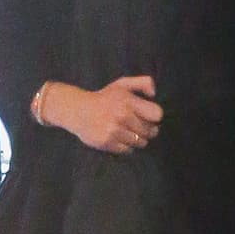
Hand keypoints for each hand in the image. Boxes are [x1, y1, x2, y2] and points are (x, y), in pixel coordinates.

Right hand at [43, 77, 162, 153]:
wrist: (78, 110)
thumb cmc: (104, 97)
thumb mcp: (122, 84)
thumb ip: (142, 83)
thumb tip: (154, 93)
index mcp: (128, 101)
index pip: (156, 114)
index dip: (154, 116)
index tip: (149, 117)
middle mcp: (122, 116)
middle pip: (150, 131)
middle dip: (148, 130)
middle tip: (139, 127)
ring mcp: (114, 130)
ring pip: (140, 142)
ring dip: (138, 139)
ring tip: (130, 133)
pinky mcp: (107, 142)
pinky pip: (127, 150)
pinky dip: (126, 146)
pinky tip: (119, 138)